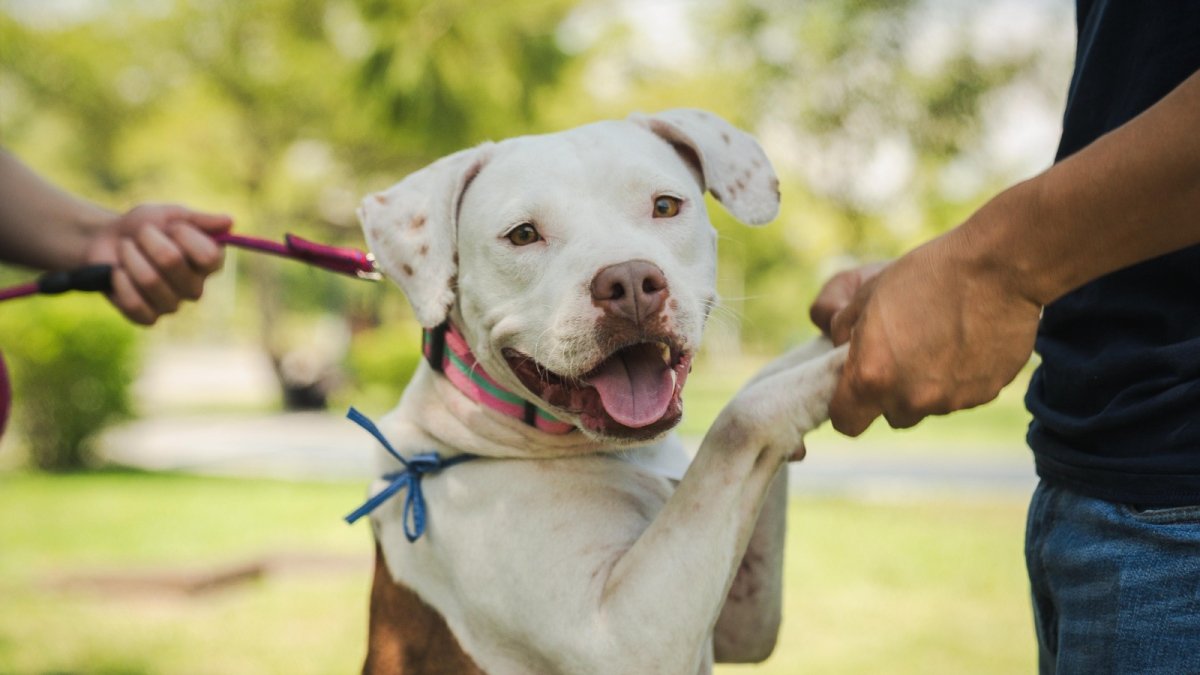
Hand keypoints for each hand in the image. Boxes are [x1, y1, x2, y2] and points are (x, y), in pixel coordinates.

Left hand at [84, 204, 231, 324]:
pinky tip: (118, 272)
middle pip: (172, 261)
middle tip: (140, 235)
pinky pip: (134, 303)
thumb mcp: (171, 215)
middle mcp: (196, 287)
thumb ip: (199, 220)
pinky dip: (120, 282)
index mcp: (209, 263)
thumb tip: (230, 221)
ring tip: (125, 249)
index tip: (172, 226)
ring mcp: (173, 305)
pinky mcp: (148, 318)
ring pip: (149, 280)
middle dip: (147, 240)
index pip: (208, 255)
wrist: (107, 241)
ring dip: (129, 257)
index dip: (184, 235)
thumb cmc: (144, 226)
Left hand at [813, 228, 1040, 434]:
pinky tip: (966, 342)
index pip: (846, 422)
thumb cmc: (925, 275)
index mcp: (871, 377)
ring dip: (927, 386)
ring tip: (939, 340)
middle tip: (902, 354)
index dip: (846, 407)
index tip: (854, 388)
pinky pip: (962, 395)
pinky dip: (959, 379)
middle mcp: (909, 399)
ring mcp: (950, 401)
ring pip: (928, 406)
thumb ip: (843, 329)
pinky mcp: (984, 395)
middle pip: (892, 415)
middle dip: (891, 393)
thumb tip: (840, 345)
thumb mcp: (868, 295)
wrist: (996, 268)